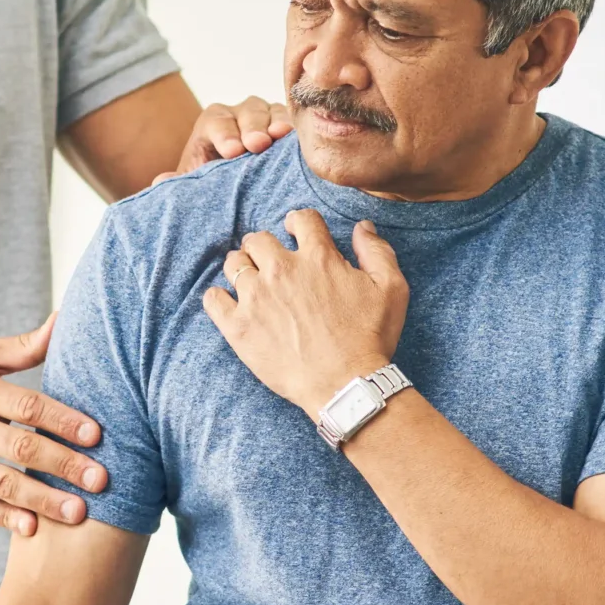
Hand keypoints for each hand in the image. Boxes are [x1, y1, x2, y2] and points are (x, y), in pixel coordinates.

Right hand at [0, 315, 107, 535]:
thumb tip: (65, 320)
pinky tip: (32, 527)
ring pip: (2, 483)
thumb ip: (22, 347)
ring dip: (43, 500)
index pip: (27, 406)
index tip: (96, 435)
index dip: (63, 421)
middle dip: (63, 465)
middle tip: (101, 479)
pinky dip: (4, 518)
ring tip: (79, 513)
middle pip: (20, 448)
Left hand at [161, 94, 292, 181]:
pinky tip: (302, 141)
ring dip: (278, 124)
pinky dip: (298, 130)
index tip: (232, 152)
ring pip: (273, 112)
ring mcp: (267, 118)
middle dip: (251, 127)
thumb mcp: (194, 185)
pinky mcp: (289, 128)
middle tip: (256, 145)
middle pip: (248, 111)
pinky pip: (295, 122)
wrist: (238, 188)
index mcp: (213, 123)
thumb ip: (178, 184)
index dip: (224, 134)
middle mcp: (241, 114)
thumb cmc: (215, 184)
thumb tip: (162, 182)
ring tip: (280, 137)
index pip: (217, 120)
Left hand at [202, 209, 407, 415]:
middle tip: (270, 262)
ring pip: (234, 264)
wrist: (346, 384)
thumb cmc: (370, 339)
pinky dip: (217, 298)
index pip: (301, 220)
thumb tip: (362, 227)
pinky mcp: (239, 326)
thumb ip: (377, 252)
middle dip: (264, 246)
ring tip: (250, 282)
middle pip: (258, 239)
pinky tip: (228, 304)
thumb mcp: (391, 290)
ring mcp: (256, 297)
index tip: (295, 232)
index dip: (298, 222)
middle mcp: (282, 270)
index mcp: (318, 258)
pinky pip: (213, 300)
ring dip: (242, 268)